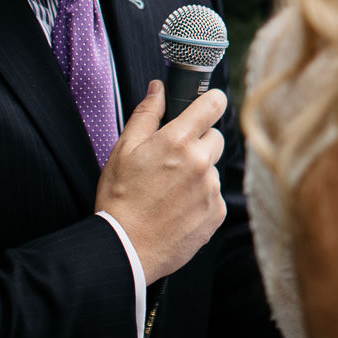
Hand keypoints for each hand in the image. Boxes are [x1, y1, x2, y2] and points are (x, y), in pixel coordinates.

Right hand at [95, 80, 227, 280]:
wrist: (124, 249)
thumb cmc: (120, 199)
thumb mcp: (123, 151)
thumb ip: (145, 115)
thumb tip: (158, 88)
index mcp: (178, 141)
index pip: (214, 103)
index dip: (210, 102)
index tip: (206, 106)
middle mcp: (201, 161)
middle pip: (215, 137)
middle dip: (198, 144)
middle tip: (172, 162)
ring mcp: (212, 188)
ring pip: (213, 168)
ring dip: (198, 174)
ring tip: (169, 191)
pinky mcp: (217, 212)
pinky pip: (215, 195)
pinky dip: (201, 199)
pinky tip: (177, 209)